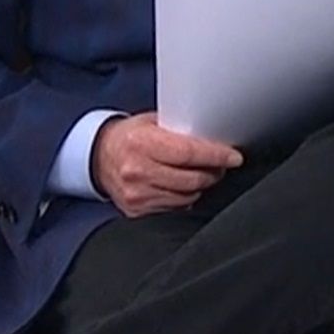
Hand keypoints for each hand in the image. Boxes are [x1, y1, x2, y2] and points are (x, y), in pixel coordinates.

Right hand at [90, 112, 243, 217]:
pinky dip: (185, 198)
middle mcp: (137, 170)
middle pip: (192, 179)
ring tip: (201, 174)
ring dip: (201, 186)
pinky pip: (175, 208)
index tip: (234, 157)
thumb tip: (216, 135)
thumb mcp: (152, 122)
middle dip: (214, 172)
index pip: (189, 153)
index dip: (216, 156)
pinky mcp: (137, 211)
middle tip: (221, 165)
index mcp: (141, 142)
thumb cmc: (131, 137)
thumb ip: (180, 129)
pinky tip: (183, 186)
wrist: (99, 157)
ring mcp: (137, 194)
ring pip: (187, 196)